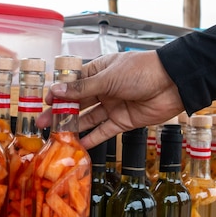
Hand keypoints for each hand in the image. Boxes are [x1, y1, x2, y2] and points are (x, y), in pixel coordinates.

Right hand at [37, 50, 184, 149]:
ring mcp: (113, 106)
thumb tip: (56, 90)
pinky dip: (93, 139)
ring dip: (73, 127)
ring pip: (89, 119)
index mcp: (99, 71)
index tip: (45, 102)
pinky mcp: (123, 122)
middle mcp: (104, 89)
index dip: (59, 92)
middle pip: (78, 103)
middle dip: (60, 112)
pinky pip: (104, 131)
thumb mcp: (109, 77)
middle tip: (42, 123)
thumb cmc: (142, 71)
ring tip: (56, 136)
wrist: (173, 83)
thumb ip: (83, 88)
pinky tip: (79, 145)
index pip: (73, 83)